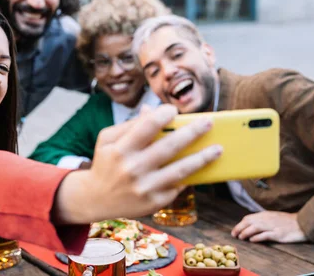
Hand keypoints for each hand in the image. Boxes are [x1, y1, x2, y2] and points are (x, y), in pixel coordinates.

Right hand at [54, 104, 222, 223]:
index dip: (163, 115)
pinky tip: (200, 167)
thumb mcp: (108, 140)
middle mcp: (132, 169)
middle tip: (209, 122)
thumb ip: (130, 125)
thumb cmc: (106, 162)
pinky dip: (190, 175)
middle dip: (192, 132)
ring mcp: (144, 188)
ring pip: (180, 170)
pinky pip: (177, 185)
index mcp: (119, 149)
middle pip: (169, 147)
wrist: (95, 199)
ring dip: (202, 158)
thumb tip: (152, 110)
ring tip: (218, 149)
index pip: (147, 126)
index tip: (174, 110)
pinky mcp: (153, 202)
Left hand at [231, 211, 306, 242]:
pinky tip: (252, 240)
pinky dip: (257, 237)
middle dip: (239, 228)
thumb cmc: (288, 221)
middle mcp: (267, 219)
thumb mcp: (274, 217)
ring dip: (245, 232)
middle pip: (249, 222)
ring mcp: (273, 226)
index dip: (240, 224)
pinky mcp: (278, 234)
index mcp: (265, 214)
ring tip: (240, 238)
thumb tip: (251, 224)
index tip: (235, 230)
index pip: (248, 217)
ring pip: (255, 227)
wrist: (303, 223)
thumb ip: (263, 219)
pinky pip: (265, 235)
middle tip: (234, 235)